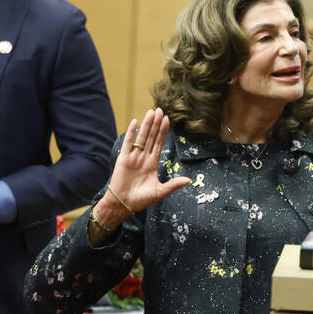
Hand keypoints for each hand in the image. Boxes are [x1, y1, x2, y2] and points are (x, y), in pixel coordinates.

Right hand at [100, 108, 190, 224]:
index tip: (167, 120)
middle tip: (160, 109)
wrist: (123, 204)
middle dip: (156, 124)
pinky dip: (131, 133)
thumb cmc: (141, 199)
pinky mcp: (123, 159)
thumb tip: (189, 180)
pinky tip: (135, 122)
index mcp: (152, 163)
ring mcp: (133, 157)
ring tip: (151, 112)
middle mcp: (143, 157)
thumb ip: (173, 184)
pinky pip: (128, 144)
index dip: (163, 132)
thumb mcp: (160, 192)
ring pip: (141, 137)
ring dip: (146, 125)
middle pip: (151, 137)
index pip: (159, 144)